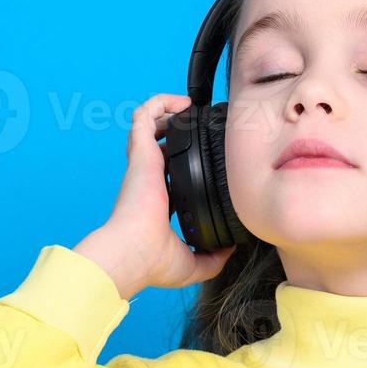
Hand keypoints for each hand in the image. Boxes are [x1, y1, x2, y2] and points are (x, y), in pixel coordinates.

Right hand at [76, 93, 236, 298]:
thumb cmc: (153, 262)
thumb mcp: (194, 264)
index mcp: (160, 200)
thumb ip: (215, 257)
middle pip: (162, 145)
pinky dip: (161, 103)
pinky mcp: (141, 152)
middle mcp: (150, 179)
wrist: (135, 253)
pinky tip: (182, 104)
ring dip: (169, 112)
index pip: (172, 175)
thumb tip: (231, 248)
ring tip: (191, 108)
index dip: (186, 165)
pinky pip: (144, 115)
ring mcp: (143, 163)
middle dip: (179, 133)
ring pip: (151, 125)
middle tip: (201, 129)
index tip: (206, 162)